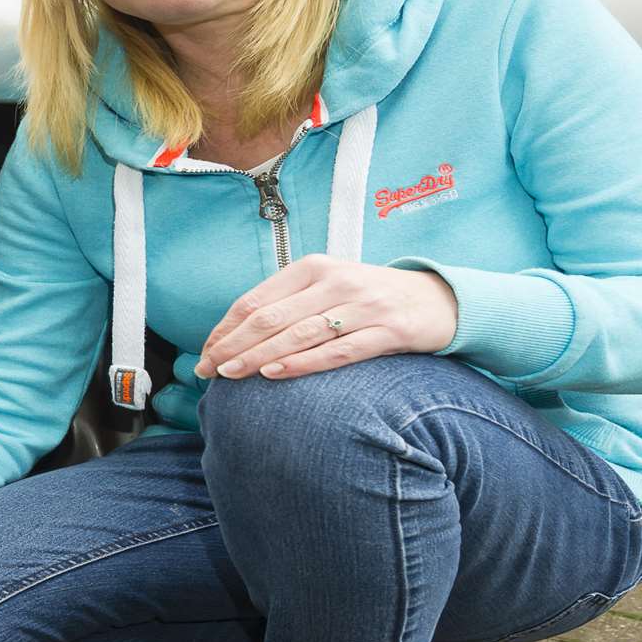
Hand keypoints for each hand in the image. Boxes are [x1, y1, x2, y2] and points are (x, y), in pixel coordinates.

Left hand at [193, 254, 457, 380]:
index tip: (203, 353)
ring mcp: (362, 305)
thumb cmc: (369, 297)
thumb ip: (288, 303)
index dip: (225, 328)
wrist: (437, 299)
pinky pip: (337, 351)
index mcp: (312, 267)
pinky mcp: (388, 331)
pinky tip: (275, 374)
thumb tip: (234, 334)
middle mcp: (335, 281)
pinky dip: (303, 363)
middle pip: (270, 317)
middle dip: (232, 345)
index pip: (255, 300)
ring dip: (259, 356)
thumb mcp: (327, 286)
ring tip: (230, 374)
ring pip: (298, 334)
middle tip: (206, 370)